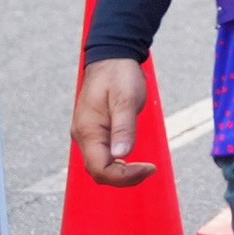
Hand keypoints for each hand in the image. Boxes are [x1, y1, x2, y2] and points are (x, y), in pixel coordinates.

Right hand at [72, 56, 155, 187]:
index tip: (149, 168)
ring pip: (100, 166)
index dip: (124, 176)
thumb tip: (121, 155)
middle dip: (125, 178)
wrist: (111, 57)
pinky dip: (118, 164)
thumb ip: (124, 128)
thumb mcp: (126, 99)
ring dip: (121, 173)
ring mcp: (87, 134)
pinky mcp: (94, 132)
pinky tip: (133, 160)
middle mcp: (83, 136)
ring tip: (145, 167)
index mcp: (88, 130)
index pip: (100, 169)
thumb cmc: (119, 75)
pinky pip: (102, 157)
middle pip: (99, 172)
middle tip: (150, 169)